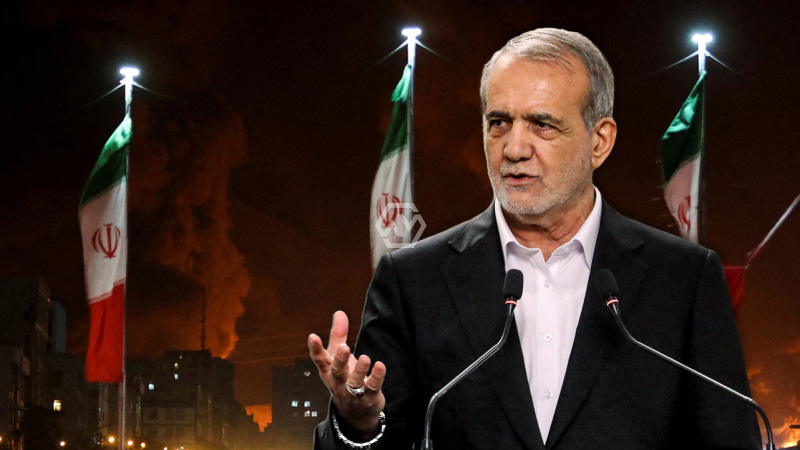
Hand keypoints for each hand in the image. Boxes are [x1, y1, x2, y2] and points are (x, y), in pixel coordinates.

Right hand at [308, 311, 386, 438]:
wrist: (355, 413)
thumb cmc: (344, 378)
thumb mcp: (338, 357)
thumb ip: (339, 335)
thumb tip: (339, 312)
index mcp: (328, 371)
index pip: (320, 360)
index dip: (316, 349)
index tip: (313, 336)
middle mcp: (338, 382)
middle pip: (337, 372)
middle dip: (339, 360)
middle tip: (343, 348)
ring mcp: (353, 392)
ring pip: (354, 382)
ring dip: (359, 370)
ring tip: (366, 358)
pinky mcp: (368, 397)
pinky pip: (372, 387)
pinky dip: (376, 377)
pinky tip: (380, 366)